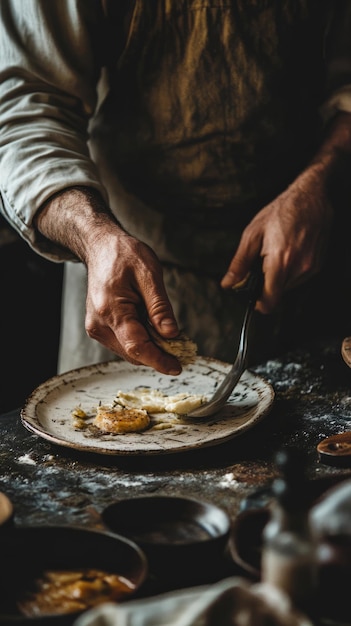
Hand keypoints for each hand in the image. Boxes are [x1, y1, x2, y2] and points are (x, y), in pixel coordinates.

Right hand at [35, 187, 181, 374]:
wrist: (100, 248)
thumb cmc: (123, 255)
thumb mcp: (149, 275)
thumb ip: (160, 307)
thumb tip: (171, 334)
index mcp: (111, 310)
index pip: (137, 346)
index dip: (159, 360)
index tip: (177, 368)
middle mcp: (99, 324)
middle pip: (133, 352)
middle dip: (159, 355)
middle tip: (183, 350)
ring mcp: (97, 328)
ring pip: (129, 351)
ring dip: (151, 349)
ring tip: (169, 337)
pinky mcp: (99, 328)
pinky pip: (124, 343)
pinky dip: (141, 341)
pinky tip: (153, 330)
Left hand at [221, 167, 332, 312]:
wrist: (310, 196)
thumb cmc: (280, 211)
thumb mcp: (252, 234)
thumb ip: (240, 263)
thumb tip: (228, 284)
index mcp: (280, 260)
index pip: (270, 299)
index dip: (258, 303)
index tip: (252, 298)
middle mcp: (299, 267)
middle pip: (278, 293)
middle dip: (267, 283)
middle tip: (262, 262)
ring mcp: (311, 267)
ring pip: (288, 286)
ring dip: (279, 276)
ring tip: (277, 252)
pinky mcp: (318, 264)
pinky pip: (300, 277)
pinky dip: (291, 270)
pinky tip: (289, 250)